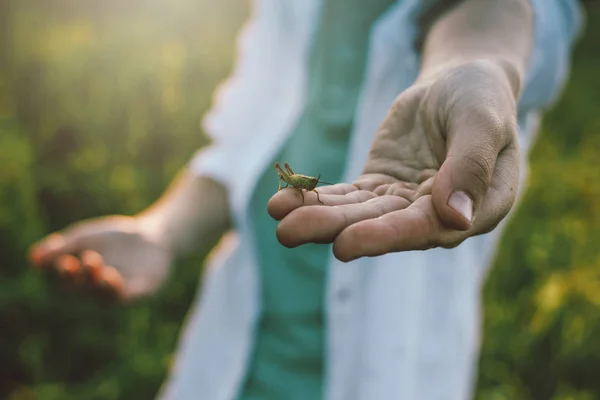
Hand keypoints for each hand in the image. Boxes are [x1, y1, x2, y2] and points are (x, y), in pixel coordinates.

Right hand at [28, 215, 173, 300]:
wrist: (153, 235)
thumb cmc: (115, 239)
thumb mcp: (84, 238)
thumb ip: (61, 247)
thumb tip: (33, 258)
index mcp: (82, 281)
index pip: (66, 283)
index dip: (62, 275)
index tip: (64, 261)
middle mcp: (99, 291)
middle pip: (84, 291)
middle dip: (83, 277)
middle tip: (88, 259)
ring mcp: (121, 293)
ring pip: (105, 298)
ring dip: (99, 285)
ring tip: (99, 267)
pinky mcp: (142, 292)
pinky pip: (129, 297)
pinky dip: (119, 290)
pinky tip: (112, 276)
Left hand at [268, 59, 520, 261]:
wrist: (458, 85)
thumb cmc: (480, 98)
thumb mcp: (482, 120)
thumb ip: (471, 165)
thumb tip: (455, 217)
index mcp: (476, 207)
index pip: (429, 228)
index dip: (388, 236)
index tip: (346, 243)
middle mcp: (437, 215)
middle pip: (383, 226)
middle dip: (335, 229)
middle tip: (289, 233)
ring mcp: (404, 202)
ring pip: (358, 215)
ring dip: (316, 217)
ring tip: (276, 216)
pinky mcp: (378, 188)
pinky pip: (346, 197)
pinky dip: (316, 199)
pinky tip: (281, 201)